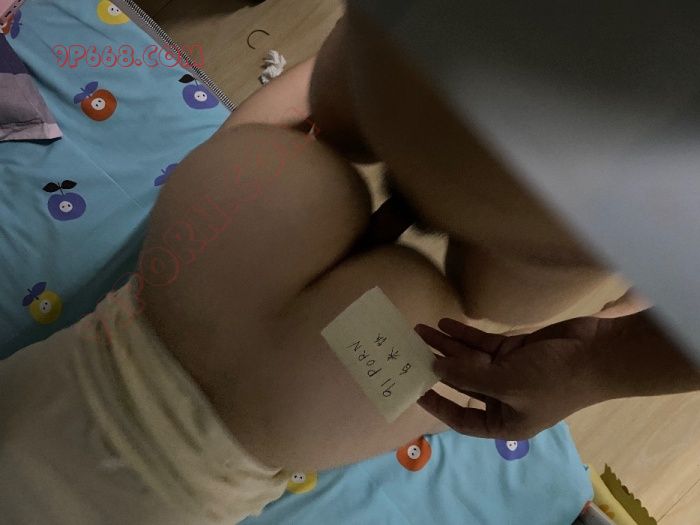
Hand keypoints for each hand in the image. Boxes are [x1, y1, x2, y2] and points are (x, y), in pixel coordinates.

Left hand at [415, 317, 610, 438]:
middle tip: (409, 350)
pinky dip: (463, 335)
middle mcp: (503, 399)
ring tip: (419, 330)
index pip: (462, 419)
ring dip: (445, 346)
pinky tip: (442, 324)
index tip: (413, 389)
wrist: (597, 353)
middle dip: (436, 366)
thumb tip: (436, 368)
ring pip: (469, 360)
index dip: (436, 405)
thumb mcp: (507, 383)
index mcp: (505, 421)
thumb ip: (468, 376)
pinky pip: (482, 344)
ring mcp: (509, 372)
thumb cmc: (553, 379)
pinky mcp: (515, 349)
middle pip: (461, 384)